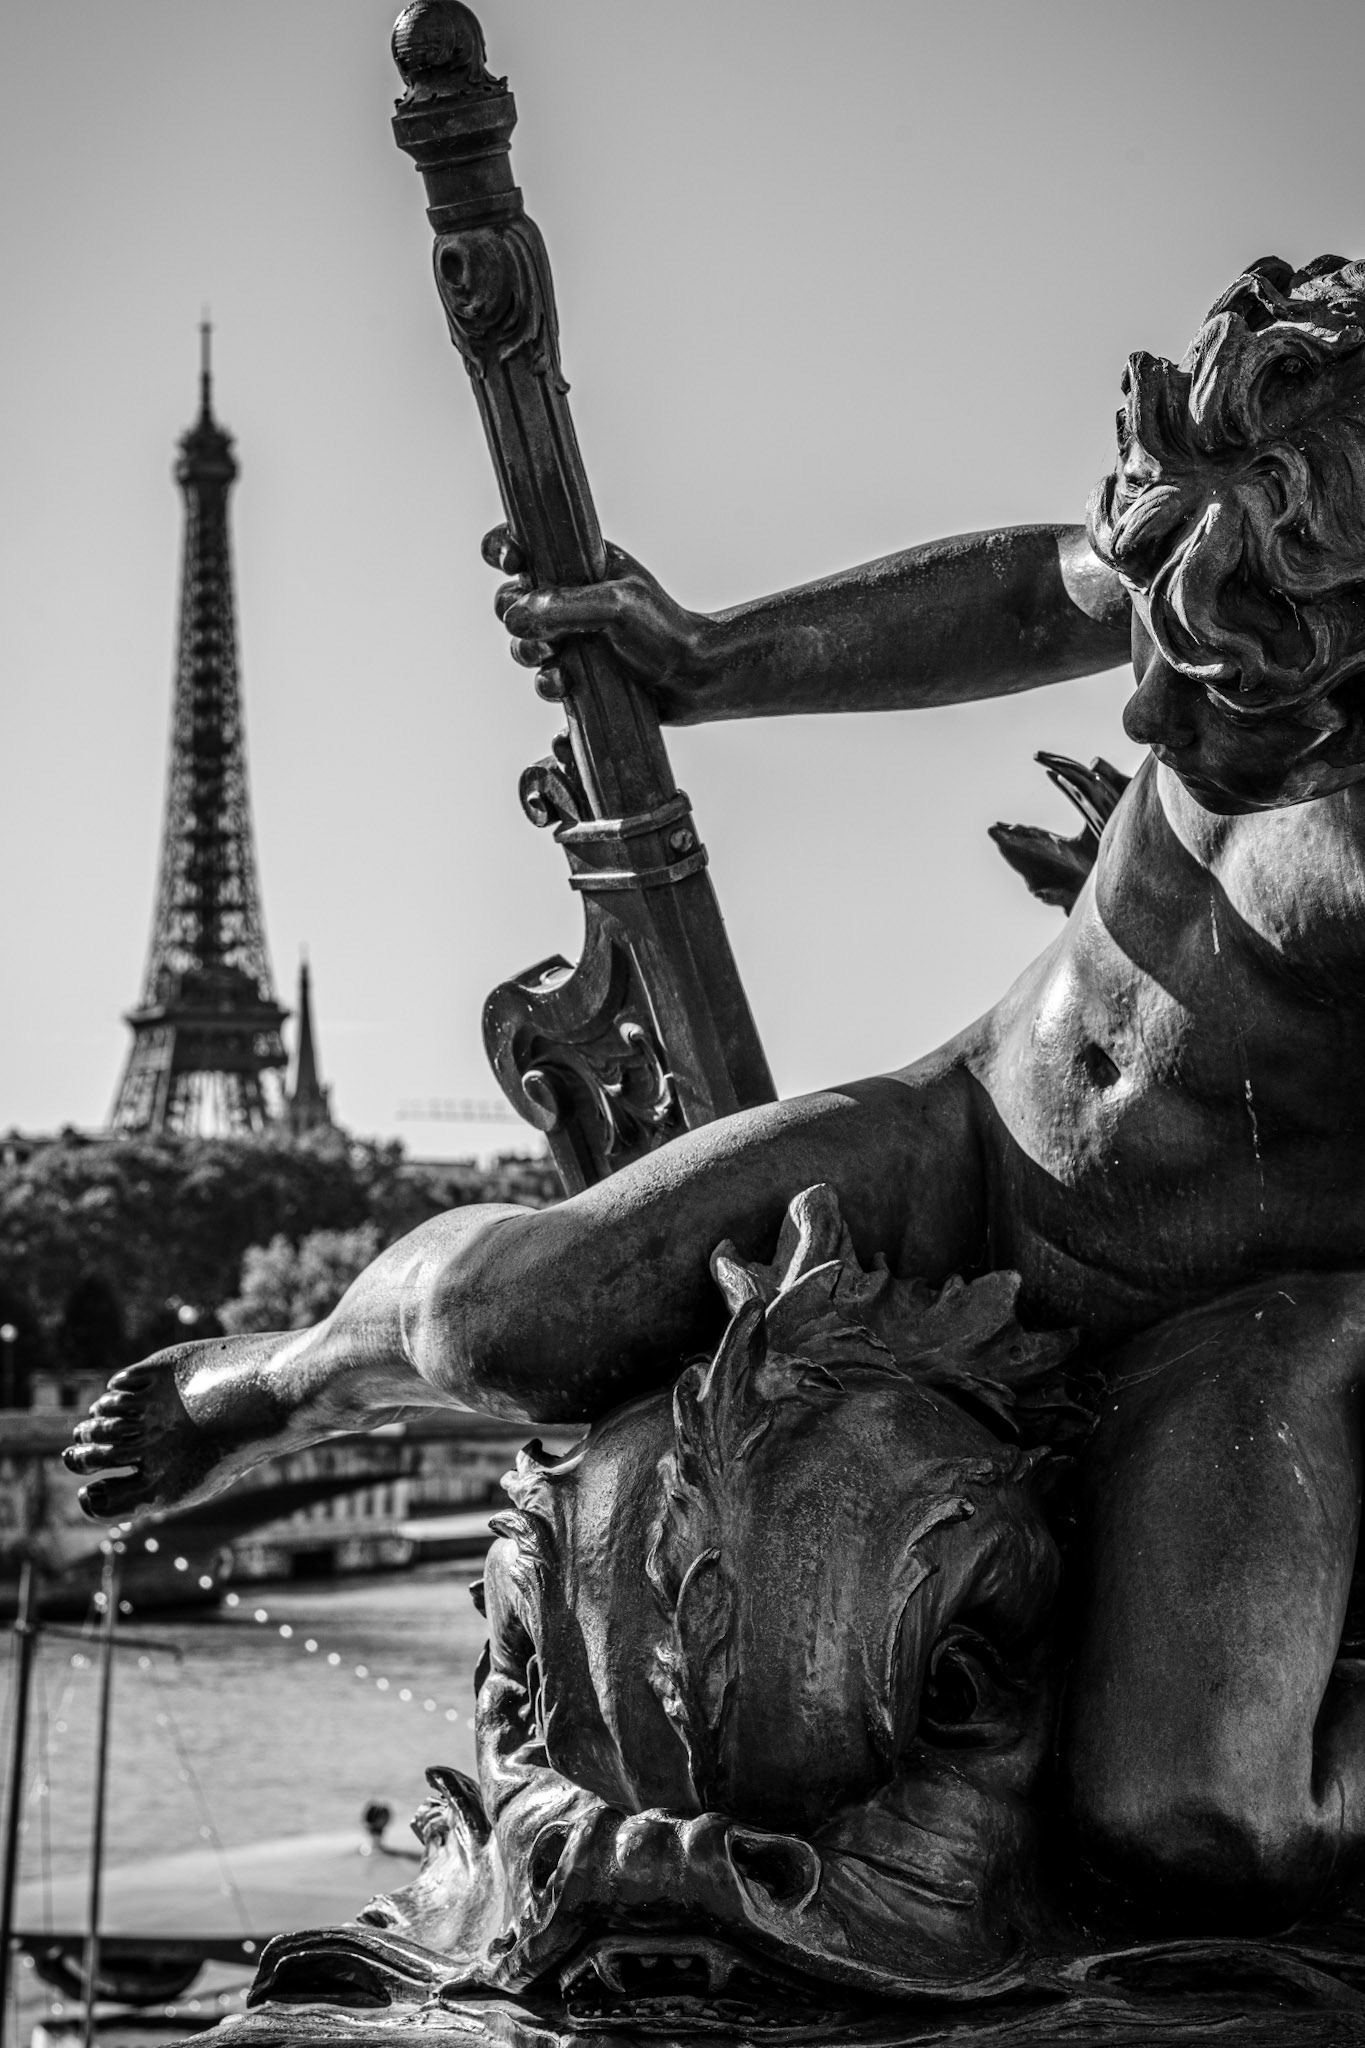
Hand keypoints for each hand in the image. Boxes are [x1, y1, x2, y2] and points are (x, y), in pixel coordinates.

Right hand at [483, 526, 716, 721]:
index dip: (503, 550)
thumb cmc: (663, 630)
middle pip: (510, 602)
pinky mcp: (577, 674)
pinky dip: (549, 691)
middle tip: (544, 638)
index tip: (512, 563)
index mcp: (576, 566)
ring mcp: (570, 637)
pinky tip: (566, 704)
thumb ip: (562, 606)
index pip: (523, 545)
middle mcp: (567, 599)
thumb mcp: (616, 605)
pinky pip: (543, 684)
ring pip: (524, 645)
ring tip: (562, 675)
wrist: (694, 680)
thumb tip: (513, 618)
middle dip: (515, 621)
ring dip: (534, 661)